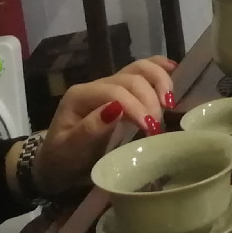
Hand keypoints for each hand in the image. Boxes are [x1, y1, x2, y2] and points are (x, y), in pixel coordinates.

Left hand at [30, 55, 177, 195]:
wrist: (56, 164)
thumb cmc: (62, 159)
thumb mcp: (70, 149)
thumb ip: (90, 129)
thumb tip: (116, 108)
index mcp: (80, 95)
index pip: (115, 91)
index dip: (136, 106)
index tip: (151, 129)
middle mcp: (96, 84)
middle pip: (131, 77)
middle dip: (149, 99)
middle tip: (158, 127)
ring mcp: (110, 85)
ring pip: (139, 68)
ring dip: (160, 81)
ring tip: (169, 103)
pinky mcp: (122, 91)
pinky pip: (142, 72)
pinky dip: (159, 70)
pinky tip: (174, 71)